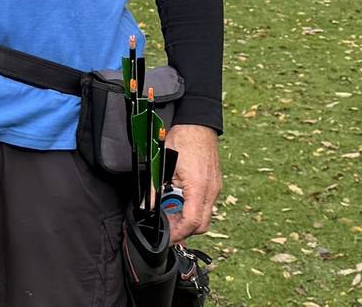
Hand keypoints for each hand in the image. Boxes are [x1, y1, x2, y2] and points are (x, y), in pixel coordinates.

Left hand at [161, 123, 220, 241]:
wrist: (198, 123)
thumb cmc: (182, 139)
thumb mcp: (163, 164)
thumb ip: (155, 188)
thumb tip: (146, 206)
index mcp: (199, 187)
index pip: (192, 222)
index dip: (178, 233)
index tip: (167, 237)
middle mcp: (211, 190)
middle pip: (202, 224)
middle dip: (183, 229)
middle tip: (166, 224)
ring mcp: (215, 188)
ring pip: (204, 215)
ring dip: (187, 218)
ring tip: (169, 209)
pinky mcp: (214, 184)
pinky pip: (205, 204)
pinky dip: (192, 207)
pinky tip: (178, 198)